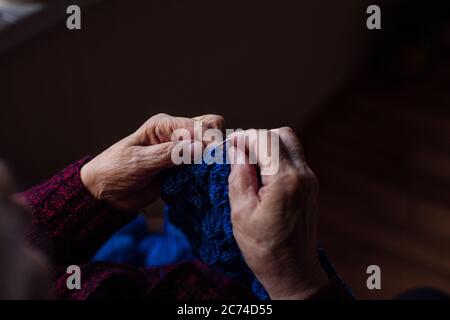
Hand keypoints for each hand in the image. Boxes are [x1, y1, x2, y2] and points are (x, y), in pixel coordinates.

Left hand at [80, 113, 223, 210]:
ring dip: (214, 157)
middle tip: (213, 163)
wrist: (105, 194)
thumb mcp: (140, 162)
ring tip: (212, 172)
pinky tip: (207, 179)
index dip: (208, 140)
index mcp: (163, 126)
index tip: (213, 156)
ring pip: (210, 146)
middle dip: (216, 143)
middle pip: (209, 128)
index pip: (196, 126)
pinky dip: (208, 170)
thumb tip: (200, 148)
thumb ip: (170, 154)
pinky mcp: (182, 168)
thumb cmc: (115, 171)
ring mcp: (181, 151)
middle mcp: (175, 134)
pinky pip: (203, 165)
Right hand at [228, 127, 327, 299]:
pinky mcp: (310, 187)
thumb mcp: (241, 213)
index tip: (229, 145)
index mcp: (285, 180)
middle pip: (281, 135)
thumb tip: (236, 150)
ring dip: (268, 146)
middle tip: (239, 153)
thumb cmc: (265, 249)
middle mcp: (303, 175)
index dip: (243, 137)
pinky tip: (261, 176)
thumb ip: (239, 176)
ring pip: (290, 145)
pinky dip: (276, 158)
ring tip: (249, 165)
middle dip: (257, 138)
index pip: (264, 139)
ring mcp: (310, 180)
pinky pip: (293, 160)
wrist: (294, 272)